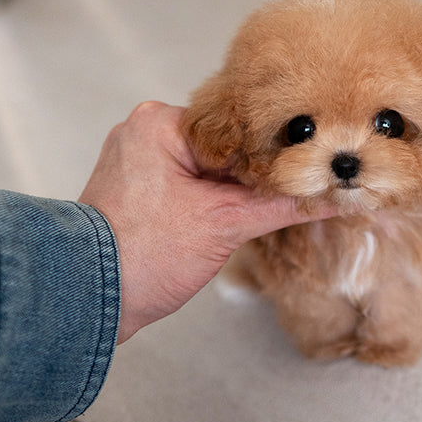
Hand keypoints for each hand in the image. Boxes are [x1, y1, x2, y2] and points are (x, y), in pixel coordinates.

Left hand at [79, 101, 333, 342]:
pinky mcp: (140, 188)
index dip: (277, 146)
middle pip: (227, 143)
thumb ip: (283, 204)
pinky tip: (248, 211)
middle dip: (261, 169)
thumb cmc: (144, 255)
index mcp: (161, 122)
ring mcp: (141, 159)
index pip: (238, 123)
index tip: (313, 160)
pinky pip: (192, 182)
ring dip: (240, 186)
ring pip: (211, 165)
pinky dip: (218, 197)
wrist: (86, 300)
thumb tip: (335, 195)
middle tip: (306, 180)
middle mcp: (146, 130)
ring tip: (282, 199)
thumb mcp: (225, 224)